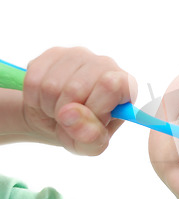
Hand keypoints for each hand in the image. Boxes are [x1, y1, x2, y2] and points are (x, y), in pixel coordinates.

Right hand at [22, 47, 136, 154]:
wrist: (56, 120)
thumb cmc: (82, 132)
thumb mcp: (91, 145)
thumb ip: (90, 136)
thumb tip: (71, 114)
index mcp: (125, 86)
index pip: (112, 86)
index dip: (95, 108)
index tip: (89, 120)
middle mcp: (106, 64)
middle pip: (75, 89)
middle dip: (66, 114)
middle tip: (71, 120)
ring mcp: (80, 55)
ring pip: (51, 85)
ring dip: (50, 108)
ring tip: (60, 111)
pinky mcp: (54, 53)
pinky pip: (34, 80)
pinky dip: (35, 99)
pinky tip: (47, 100)